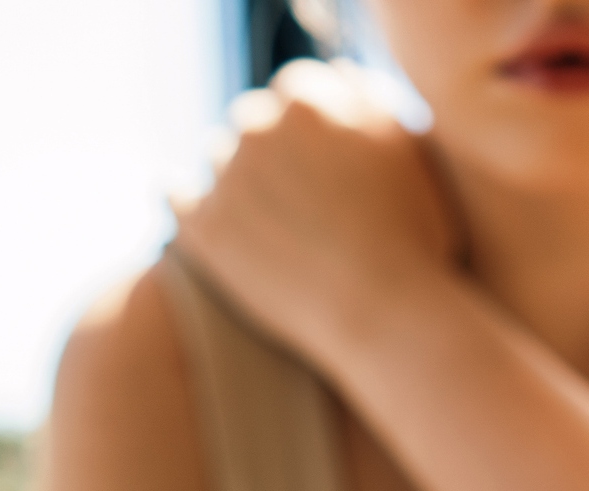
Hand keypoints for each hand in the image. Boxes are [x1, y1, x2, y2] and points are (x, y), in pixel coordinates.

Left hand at [170, 60, 456, 365]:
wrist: (385, 314)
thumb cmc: (416, 240)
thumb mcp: (412, 154)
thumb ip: (373, 104)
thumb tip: (339, 77)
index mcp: (310, 100)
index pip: (297, 92)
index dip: (313, 130)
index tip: (325, 164)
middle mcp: (260, 125)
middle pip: (253, 121)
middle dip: (271, 152)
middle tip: (298, 198)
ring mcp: (225, 176)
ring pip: (217, 158)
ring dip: (237, 180)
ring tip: (269, 224)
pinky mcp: (201, 227)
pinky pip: (173, 195)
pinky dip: (184, 200)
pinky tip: (197, 212)